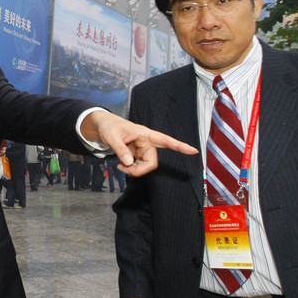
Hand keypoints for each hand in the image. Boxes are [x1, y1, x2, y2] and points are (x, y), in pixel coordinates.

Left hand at [82, 110, 196, 175]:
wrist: (104, 126)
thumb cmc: (109, 127)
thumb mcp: (111, 137)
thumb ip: (120, 150)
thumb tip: (129, 163)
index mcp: (144, 134)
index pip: (165, 140)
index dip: (180, 146)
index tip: (193, 151)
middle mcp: (147, 142)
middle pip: (152, 162)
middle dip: (139, 170)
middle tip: (123, 169)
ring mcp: (143, 149)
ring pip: (146, 166)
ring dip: (134, 170)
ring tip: (120, 166)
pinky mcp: (139, 154)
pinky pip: (140, 167)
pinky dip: (132, 169)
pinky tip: (123, 165)